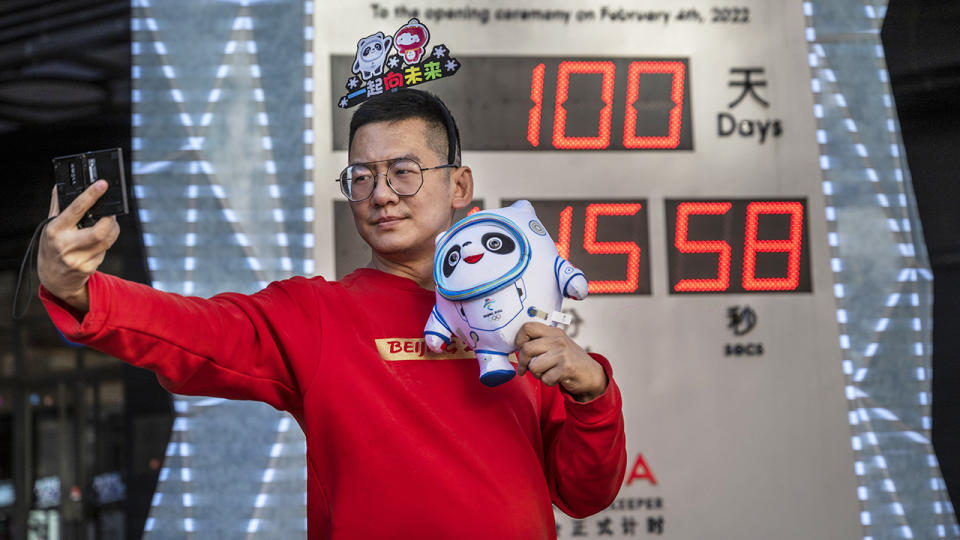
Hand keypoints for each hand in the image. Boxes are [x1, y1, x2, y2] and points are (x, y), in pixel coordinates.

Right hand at [38, 180, 119, 312]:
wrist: (53, 279)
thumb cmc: (52, 248)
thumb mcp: (49, 226)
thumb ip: (57, 206)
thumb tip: (61, 186)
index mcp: (55, 230)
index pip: (76, 209)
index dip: (91, 195)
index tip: (102, 185)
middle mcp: (66, 245)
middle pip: (99, 231)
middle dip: (110, 220)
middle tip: (111, 214)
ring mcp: (78, 259)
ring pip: (107, 241)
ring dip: (113, 230)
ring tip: (108, 225)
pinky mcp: (89, 268)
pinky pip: (105, 251)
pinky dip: (106, 243)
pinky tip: (98, 243)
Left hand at [515, 322, 607, 401]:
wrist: (591, 374)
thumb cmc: (569, 360)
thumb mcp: (557, 344)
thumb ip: (540, 342)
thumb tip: (516, 348)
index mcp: (553, 332)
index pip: (527, 327)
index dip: (519, 339)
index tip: (520, 349)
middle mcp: (558, 340)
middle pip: (526, 349)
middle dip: (523, 363)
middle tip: (525, 369)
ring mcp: (563, 353)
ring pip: (533, 366)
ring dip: (537, 374)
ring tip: (547, 372)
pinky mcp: (567, 368)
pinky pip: (545, 379)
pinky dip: (548, 382)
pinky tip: (556, 378)